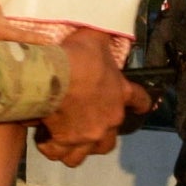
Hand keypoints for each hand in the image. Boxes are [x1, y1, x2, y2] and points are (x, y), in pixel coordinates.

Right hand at [36, 31, 151, 165]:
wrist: (53, 76)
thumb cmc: (78, 56)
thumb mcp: (96, 40)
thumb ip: (103, 41)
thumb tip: (103, 31)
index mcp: (121, 94)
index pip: (141, 101)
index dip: (141, 104)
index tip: (139, 106)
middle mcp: (109, 120)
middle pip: (109, 142)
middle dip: (98, 137)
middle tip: (84, 126)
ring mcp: (88, 135)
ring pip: (83, 154)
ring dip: (75, 149)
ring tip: (63, 140)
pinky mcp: (66, 142)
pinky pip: (58, 153)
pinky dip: (52, 148)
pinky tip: (44, 139)